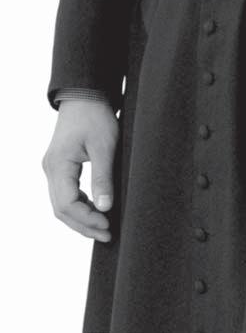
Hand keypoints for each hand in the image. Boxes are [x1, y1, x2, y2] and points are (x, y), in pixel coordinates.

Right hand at [42, 99, 117, 241]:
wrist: (85, 97)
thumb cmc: (95, 117)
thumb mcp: (105, 147)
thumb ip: (103, 177)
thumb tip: (105, 207)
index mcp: (58, 165)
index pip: (66, 204)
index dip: (86, 219)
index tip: (108, 225)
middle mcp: (51, 170)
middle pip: (61, 209)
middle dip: (84, 225)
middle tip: (108, 235)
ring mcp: (54, 169)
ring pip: (62, 204)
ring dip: (81, 219)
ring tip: (104, 229)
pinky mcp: (61, 168)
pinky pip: (66, 194)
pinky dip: (80, 207)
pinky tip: (97, 212)